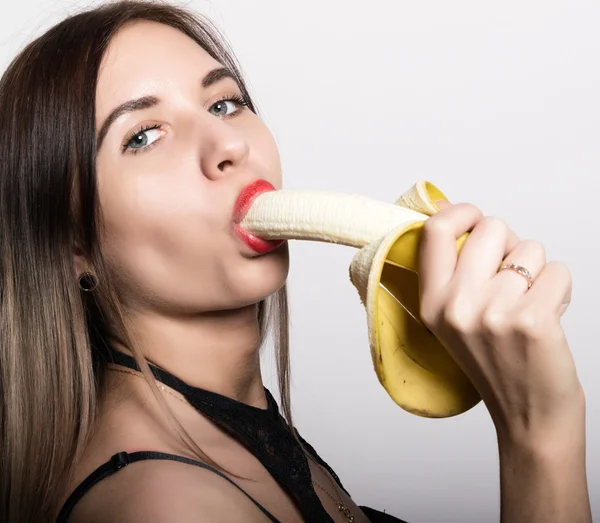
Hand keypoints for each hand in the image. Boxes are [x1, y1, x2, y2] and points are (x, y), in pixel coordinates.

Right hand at [418, 200, 583, 442]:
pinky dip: (560, 289)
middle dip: (509, 243)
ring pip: (530, 249)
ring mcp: (493, 313)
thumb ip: (453, 267)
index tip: (474, 218)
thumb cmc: (494, 363)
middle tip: (510, 276)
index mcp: (431, 302)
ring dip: (537, 272)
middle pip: (491, 227)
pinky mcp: (532, 320)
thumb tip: (452, 210)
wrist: (528, 417)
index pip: (435, 231)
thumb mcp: (452, 318)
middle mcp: (456, 306)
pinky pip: (558, 271)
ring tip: (528, 305)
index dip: (461, 212)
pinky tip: (548, 316)